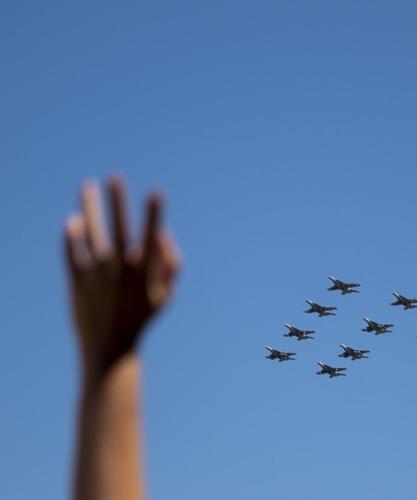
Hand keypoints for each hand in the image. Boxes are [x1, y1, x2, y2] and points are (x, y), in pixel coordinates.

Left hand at [64, 178, 179, 377]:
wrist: (110, 346)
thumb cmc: (142, 318)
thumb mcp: (167, 296)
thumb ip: (171, 265)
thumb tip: (165, 236)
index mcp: (144, 272)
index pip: (150, 236)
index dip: (155, 214)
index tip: (156, 193)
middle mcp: (120, 270)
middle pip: (118, 227)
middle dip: (117, 201)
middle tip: (115, 177)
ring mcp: (97, 274)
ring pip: (92, 232)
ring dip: (90, 207)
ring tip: (88, 186)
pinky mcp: (77, 281)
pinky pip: (72, 251)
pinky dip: (72, 235)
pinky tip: (74, 220)